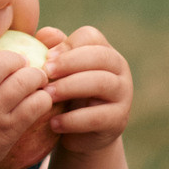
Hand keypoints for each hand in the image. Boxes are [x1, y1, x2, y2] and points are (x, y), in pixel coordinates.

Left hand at [34, 25, 131, 153]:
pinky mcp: (119, 120)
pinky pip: (98, 117)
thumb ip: (52, 53)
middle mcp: (119, 69)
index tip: (46, 59)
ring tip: (47, 96)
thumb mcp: (58, 74)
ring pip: (101, 82)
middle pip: (100, 56)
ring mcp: (123, 94)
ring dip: (70, 87)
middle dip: (69, 62)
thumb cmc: (66, 96)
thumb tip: (45, 34)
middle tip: (45, 72)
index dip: (67, 45)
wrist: (79, 135)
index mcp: (103, 51)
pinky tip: (54, 123)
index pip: (91, 37)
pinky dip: (73, 120)